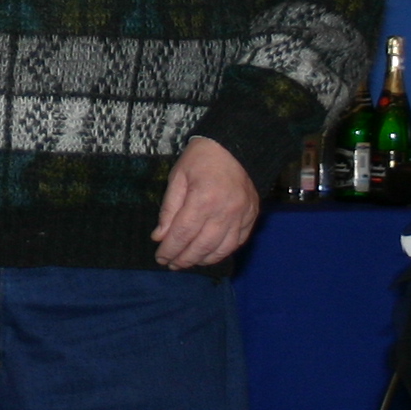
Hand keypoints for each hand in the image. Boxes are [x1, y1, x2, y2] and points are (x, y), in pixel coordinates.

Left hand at [152, 138, 261, 269]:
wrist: (236, 145)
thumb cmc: (201, 158)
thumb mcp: (178, 177)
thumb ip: (168, 209)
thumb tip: (159, 236)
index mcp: (203, 198)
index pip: (183, 233)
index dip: (170, 249)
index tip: (160, 257)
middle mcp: (225, 211)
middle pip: (202, 246)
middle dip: (184, 259)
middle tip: (172, 264)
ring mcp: (241, 216)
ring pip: (221, 249)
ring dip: (202, 260)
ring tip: (187, 262)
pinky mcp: (251, 216)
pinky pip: (237, 243)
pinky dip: (222, 252)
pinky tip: (208, 254)